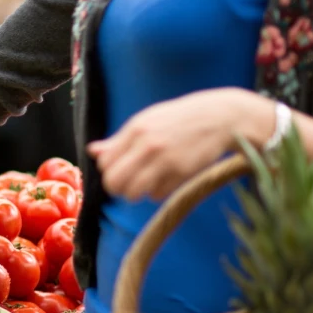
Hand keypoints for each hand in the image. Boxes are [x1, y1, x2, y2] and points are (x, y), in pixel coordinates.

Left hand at [87, 88, 270, 201]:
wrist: (220, 117)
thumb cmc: (178, 119)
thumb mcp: (147, 121)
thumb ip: (119, 139)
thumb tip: (92, 151)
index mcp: (136, 129)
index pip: (104, 163)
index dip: (108, 170)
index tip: (118, 169)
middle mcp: (148, 145)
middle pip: (114, 182)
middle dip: (117, 188)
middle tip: (126, 185)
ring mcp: (166, 160)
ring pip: (134, 193)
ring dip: (136, 194)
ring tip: (144, 185)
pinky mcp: (182, 173)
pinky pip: (157, 195)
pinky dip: (157, 193)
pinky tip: (165, 181)